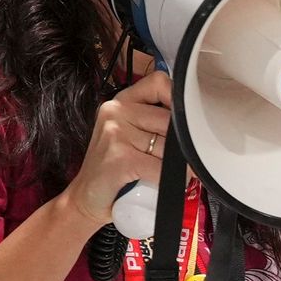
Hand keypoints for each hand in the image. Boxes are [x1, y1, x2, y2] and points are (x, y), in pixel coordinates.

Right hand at [69, 69, 171, 223]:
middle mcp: (116, 111)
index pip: (159, 83)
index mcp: (121, 102)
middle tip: (173, 161)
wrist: (85, 198)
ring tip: (160, 173)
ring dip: (174, 166)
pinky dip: (170, 181)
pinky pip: (161, 168)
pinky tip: (162, 184)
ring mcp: (116, 133)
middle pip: (170, 120)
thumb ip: (153, 122)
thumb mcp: (129, 135)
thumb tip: (194, 125)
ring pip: (169, 147)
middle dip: (179, 145)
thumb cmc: (113, 168)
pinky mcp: (120, 157)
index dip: (178, 100)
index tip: (184, 121)